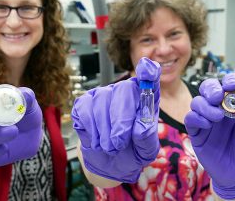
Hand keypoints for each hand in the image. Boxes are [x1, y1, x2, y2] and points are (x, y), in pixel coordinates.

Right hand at [71, 57, 160, 182]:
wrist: (109, 164)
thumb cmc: (131, 152)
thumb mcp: (145, 151)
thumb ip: (146, 139)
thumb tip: (140, 127)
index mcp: (146, 99)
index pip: (150, 79)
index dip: (149, 72)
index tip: (148, 69)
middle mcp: (125, 92)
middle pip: (124, 90)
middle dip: (120, 120)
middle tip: (119, 144)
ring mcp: (104, 94)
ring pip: (102, 100)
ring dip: (105, 130)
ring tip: (109, 148)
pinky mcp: (85, 102)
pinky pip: (85, 107)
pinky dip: (90, 128)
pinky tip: (96, 141)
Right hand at [184, 73, 234, 199]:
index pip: (233, 85)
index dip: (231, 81)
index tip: (231, 85)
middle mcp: (221, 109)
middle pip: (210, 88)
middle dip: (211, 88)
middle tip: (217, 97)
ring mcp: (208, 121)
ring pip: (197, 102)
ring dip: (204, 105)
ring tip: (217, 117)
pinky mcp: (197, 133)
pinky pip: (190, 119)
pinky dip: (196, 118)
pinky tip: (207, 125)